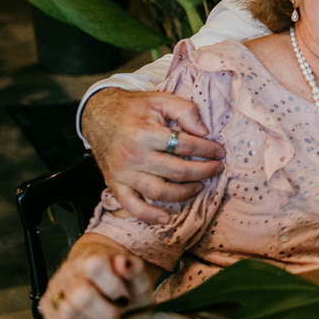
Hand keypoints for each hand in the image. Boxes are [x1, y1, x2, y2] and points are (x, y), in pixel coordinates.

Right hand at [39, 236, 153, 318]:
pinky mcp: (47, 304)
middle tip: (116, 308)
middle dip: (106, 311)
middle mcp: (69, 269)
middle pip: (81, 296)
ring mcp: (55, 287)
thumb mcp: (136, 272)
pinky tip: (91, 316)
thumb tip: (122, 262)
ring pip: (68, 313)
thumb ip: (135, 268)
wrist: (100, 270)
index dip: (114, 286)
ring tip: (103, 311)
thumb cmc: (120, 275)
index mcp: (92, 256)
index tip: (124, 294)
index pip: (94, 265)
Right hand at [82, 88, 224, 223]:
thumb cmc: (133, 108)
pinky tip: (166, 218)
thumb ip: (185, 111)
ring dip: (184, 193)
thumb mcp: (161, 99)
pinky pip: (132, 206)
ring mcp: (123, 173)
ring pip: (159, 191)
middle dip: (203, 171)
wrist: (99, 115)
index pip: (186, 145)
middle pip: (177, 171)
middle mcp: (134, 156)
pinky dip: (149, 215)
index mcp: (146, 133)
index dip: (208, 149)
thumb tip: (204, 132)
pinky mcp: (115, 184)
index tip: (220, 151)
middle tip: (217, 168)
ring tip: (199, 186)